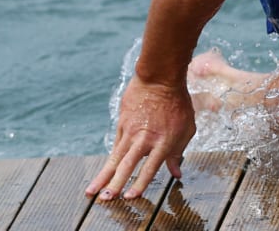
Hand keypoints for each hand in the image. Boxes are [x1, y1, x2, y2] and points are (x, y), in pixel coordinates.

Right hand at [85, 75, 195, 200]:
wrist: (160, 78)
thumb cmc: (179, 104)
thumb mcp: (187, 129)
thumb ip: (179, 152)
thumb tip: (176, 173)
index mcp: (163, 141)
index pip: (150, 167)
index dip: (140, 183)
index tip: (131, 197)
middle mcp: (144, 138)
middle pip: (127, 164)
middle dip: (115, 183)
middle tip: (105, 199)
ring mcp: (130, 130)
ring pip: (115, 157)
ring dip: (102, 176)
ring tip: (91, 191)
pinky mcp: (121, 123)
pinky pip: (116, 144)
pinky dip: (111, 158)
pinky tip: (104, 171)